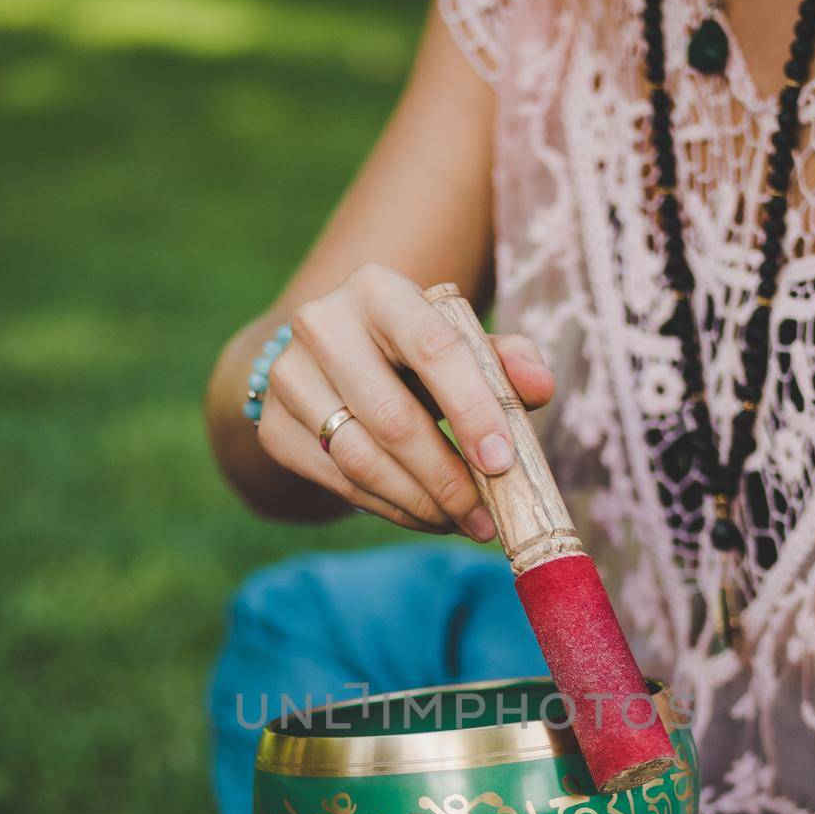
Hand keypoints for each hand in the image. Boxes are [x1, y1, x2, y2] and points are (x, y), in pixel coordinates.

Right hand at [257, 264, 554, 538]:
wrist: (324, 363)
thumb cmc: (411, 354)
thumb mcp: (460, 346)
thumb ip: (506, 361)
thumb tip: (540, 386)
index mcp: (379, 290)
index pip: (433, 349)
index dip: (472, 410)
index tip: (502, 464)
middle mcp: (323, 323)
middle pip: (394, 418)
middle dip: (448, 479)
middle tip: (486, 519)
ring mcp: (288, 376)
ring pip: (362, 459)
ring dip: (420, 503)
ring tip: (462, 523)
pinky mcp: (273, 426)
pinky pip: (339, 482)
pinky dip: (391, 509)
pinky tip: (425, 517)